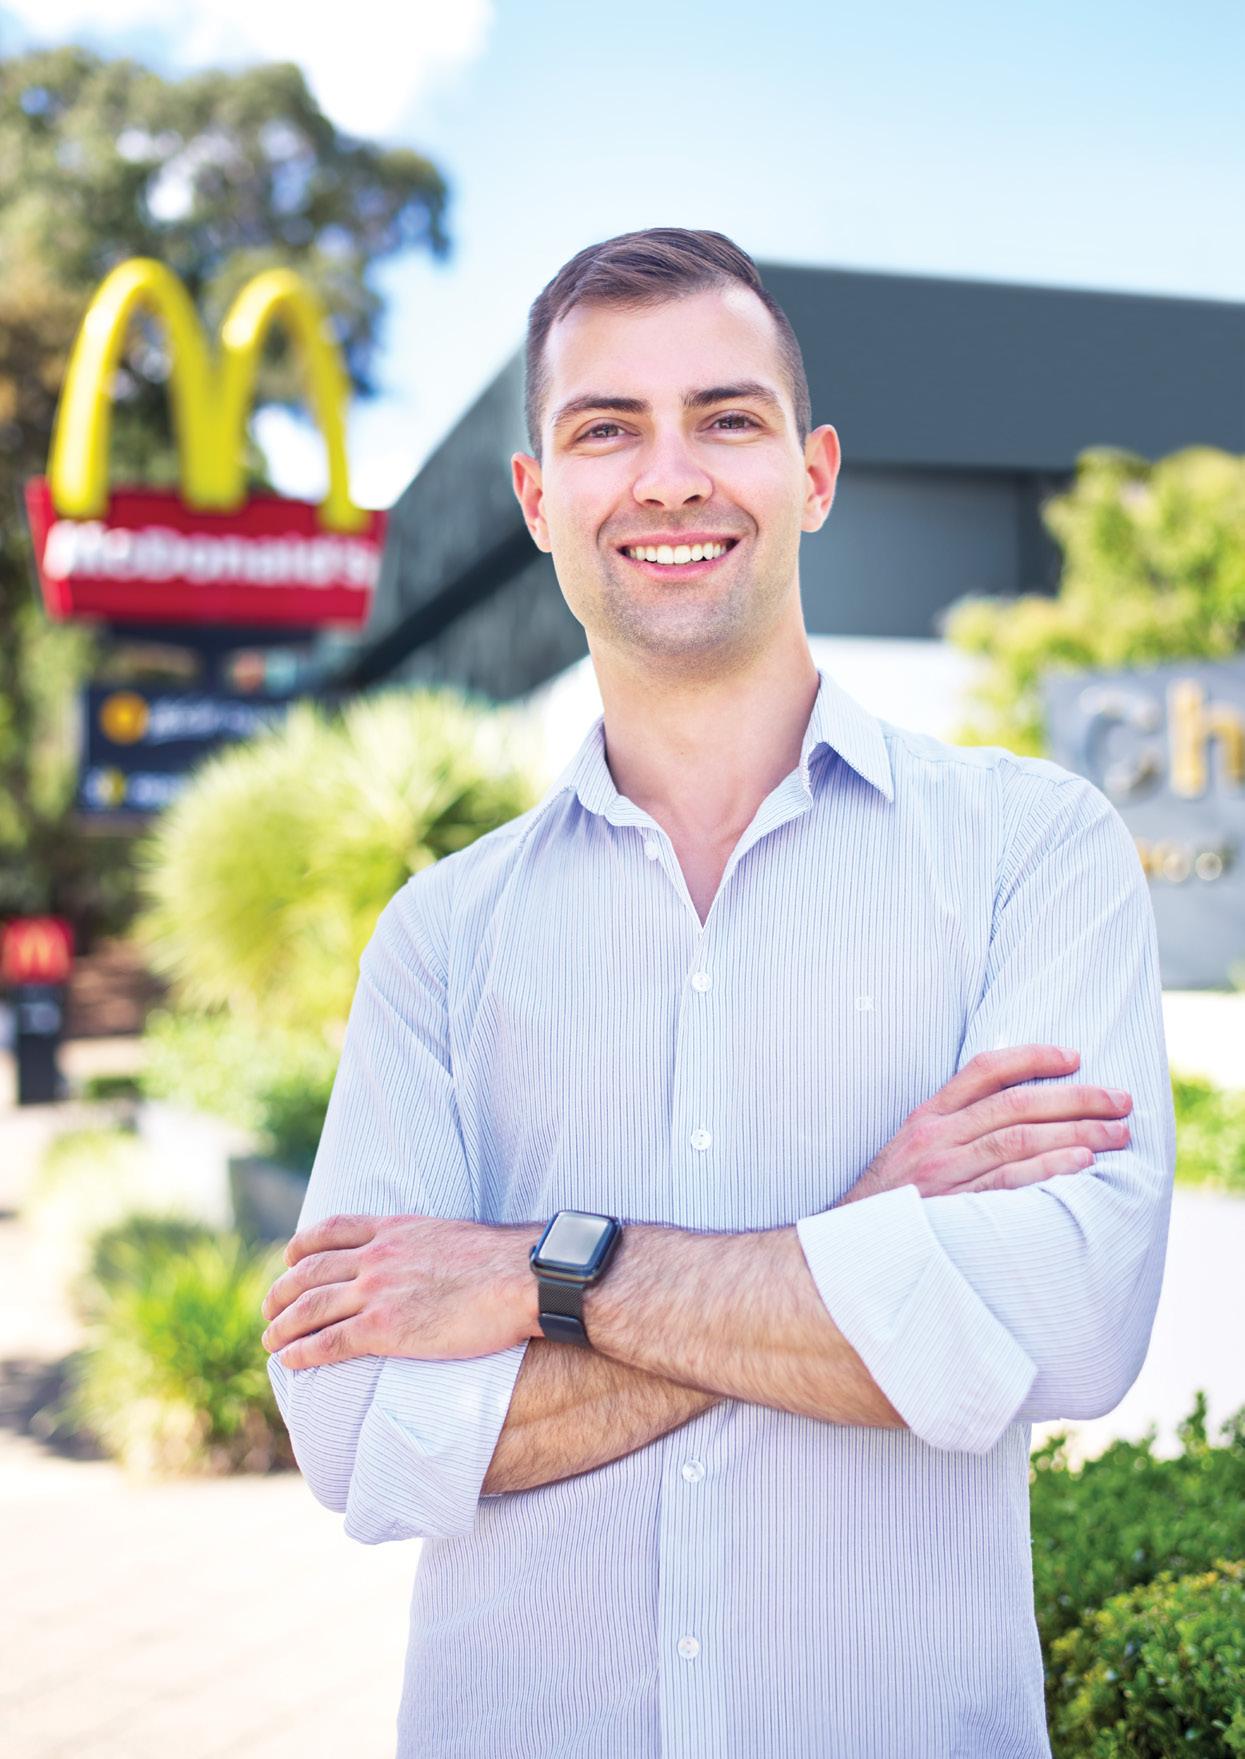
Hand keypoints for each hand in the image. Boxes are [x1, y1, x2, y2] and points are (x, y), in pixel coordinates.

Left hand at [259, 1213, 542, 1367]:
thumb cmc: (502, 1262)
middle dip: (282, 1291)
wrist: (524, 1278)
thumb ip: (424, 1244)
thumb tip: (425, 1259)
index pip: (330, 1230)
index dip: (301, 1247)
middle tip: (270, 1309)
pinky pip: (329, 1342)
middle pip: (309, 1271)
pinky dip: (303, 1352)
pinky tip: (290, 1361)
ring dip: (282, 1326)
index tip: (290, 1260)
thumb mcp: (451, 1234)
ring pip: (310, 1308)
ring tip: (270, 1340)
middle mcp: (377, 1256)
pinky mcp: (386, 1329)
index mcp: (394, 1228)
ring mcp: (379, 1291)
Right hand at [839, 1044, 1132, 1203]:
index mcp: (927, 1117)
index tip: (1076, 1057)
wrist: (847, 1251)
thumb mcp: (908, 1150)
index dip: (1034, 1057)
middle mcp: (936, 1138)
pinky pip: (1010, 1183)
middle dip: (1076, 1098)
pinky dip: (1048, 1170)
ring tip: (1117, 1134)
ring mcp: (945, 1173)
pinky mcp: (955, 1209)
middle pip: (1016, 1104)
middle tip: (1121, 1101)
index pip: (985, 1070)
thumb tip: (1012, 1109)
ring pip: (1020, 1139)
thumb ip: (951, 1127)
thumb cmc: (890, 1202)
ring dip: (1076, 1132)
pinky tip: (1082, 1165)